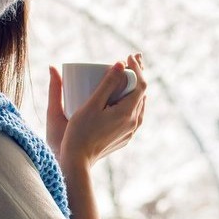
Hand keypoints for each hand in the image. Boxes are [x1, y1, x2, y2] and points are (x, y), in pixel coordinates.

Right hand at [46, 54, 147, 168]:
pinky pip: (133, 114)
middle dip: (137, 74)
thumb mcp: (91, 105)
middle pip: (142, 93)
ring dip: (135, 88)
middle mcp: (133, 123)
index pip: (141, 84)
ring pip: (139, 104)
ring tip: (127, 74)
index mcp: (127, 113)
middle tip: (130, 60)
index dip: (137, 67)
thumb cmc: (79, 133)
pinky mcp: (124, 137)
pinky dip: (130, 100)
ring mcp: (130, 132)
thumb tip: (119, 64)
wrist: (76, 162)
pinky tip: (122, 96)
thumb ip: (106, 84)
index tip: (128, 56)